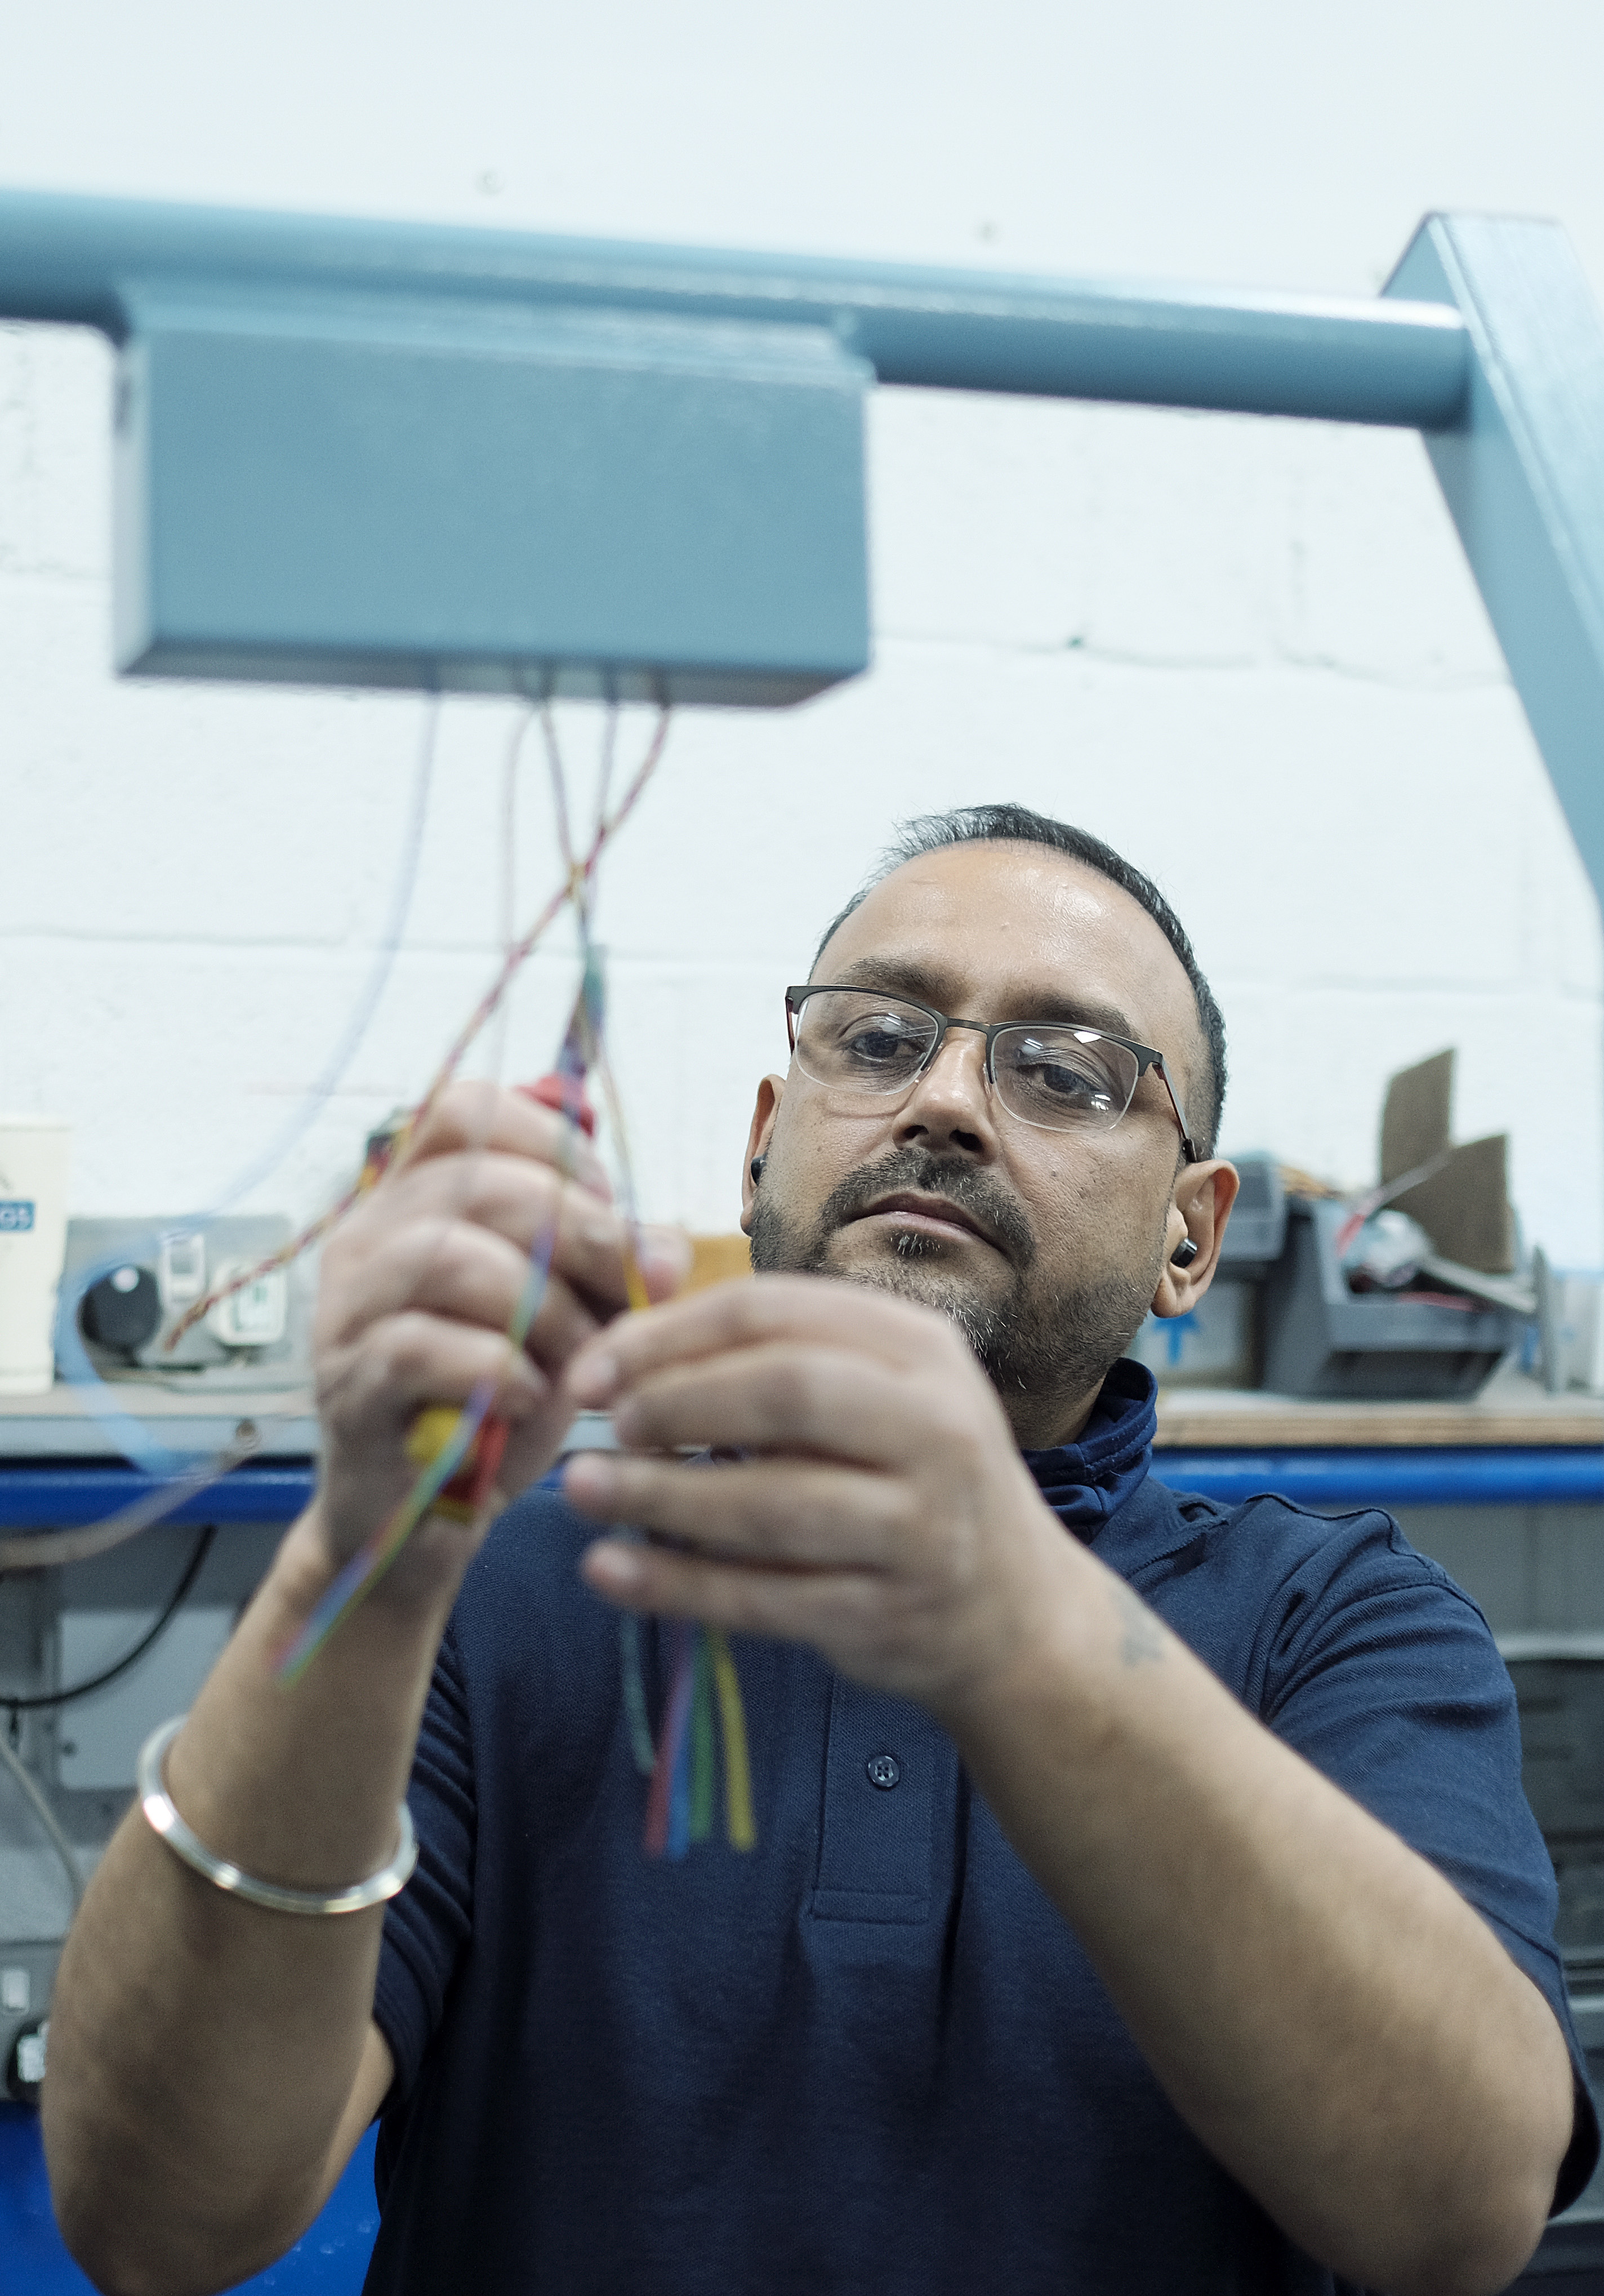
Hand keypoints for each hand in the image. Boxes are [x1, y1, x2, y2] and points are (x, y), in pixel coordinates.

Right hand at [311, 1081, 688, 1601]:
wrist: (425, 1518)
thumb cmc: (500, 1398)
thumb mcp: (570, 1314)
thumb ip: (613, 1265)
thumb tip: (664, 1251)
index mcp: (416, 1198)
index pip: (468, 1110)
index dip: (556, 1146)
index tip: (609, 1208)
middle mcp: (369, 1237)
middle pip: (476, 1181)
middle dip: (579, 1234)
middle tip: (625, 1298)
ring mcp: (347, 1311)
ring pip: (443, 1256)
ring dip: (542, 1306)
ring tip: (579, 1360)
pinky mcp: (349, 1386)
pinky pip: (418, 1347)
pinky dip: (496, 1368)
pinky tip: (532, 1398)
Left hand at [562, 1275, 1071, 1714]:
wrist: (1010, 1611)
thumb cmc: (908, 1476)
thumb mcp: (877, 1391)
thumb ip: (774, 1357)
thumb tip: (624, 1343)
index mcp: (921, 1349)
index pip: (777, 1313)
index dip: (671, 1333)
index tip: (594, 1363)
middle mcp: (937, 1427)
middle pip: (785, 1391)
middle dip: (676, 1401)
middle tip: (604, 1423)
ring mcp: (921, 1526)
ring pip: (772, 1503)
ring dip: (661, 1496)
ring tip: (580, 1490)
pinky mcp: (889, 1613)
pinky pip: (765, 1596)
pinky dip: (678, 1584)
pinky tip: (609, 1570)